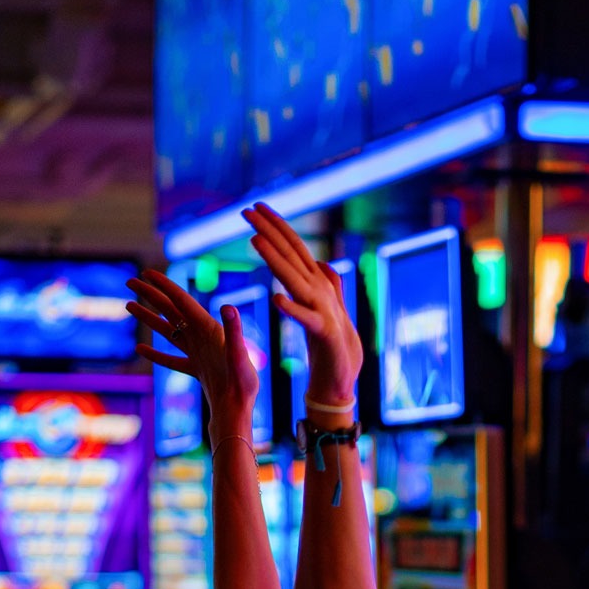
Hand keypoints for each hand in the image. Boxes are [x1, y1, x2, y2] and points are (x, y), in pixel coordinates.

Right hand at [127, 271, 256, 438]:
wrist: (239, 412)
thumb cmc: (242, 385)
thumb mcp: (239, 355)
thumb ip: (233, 331)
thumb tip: (228, 306)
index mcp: (209, 329)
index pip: (181, 301)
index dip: (163, 285)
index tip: (146, 273)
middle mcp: (202, 337)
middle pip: (171, 310)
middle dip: (150, 295)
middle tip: (129, 282)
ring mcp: (198, 354)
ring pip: (168, 331)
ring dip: (149, 318)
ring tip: (128, 305)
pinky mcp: (197, 370)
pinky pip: (172, 360)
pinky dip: (156, 354)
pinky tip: (140, 349)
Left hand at [245, 201, 362, 409]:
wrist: (341, 380)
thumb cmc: (332, 347)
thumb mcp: (327, 311)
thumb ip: (327, 285)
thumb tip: (321, 262)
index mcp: (315, 285)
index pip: (293, 248)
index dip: (274, 226)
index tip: (253, 207)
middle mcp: (320, 292)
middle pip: (292, 256)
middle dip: (269, 232)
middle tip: (247, 211)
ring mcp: (324, 311)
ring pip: (295, 280)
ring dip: (275, 260)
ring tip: (255, 241)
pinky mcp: (326, 334)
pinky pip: (307, 319)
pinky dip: (293, 309)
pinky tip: (277, 299)